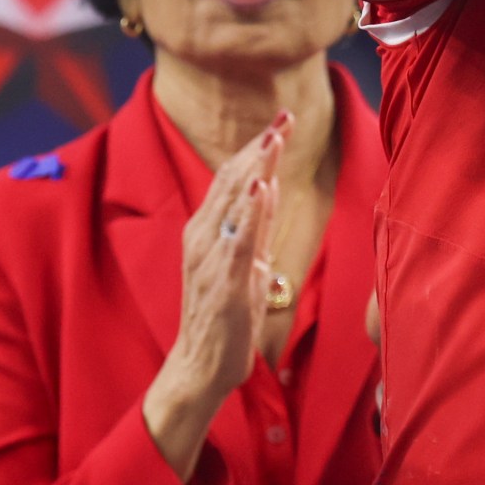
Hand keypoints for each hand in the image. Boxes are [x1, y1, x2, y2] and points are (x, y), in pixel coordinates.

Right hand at [140, 116, 285, 479]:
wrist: (200, 367)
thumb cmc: (224, 315)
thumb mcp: (245, 263)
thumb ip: (255, 229)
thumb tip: (267, 191)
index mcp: (209, 232)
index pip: (234, 180)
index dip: (256, 149)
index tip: (281, 120)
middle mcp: (204, 239)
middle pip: (233, 183)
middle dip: (260, 149)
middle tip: (284, 117)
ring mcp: (211, 260)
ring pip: (234, 205)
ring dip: (254, 170)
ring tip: (274, 138)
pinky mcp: (222, 284)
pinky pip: (238, 242)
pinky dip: (249, 214)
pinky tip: (260, 190)